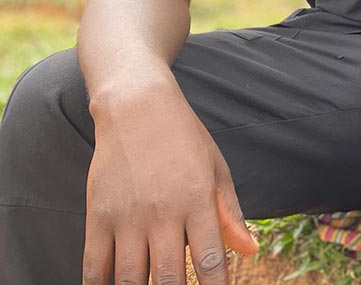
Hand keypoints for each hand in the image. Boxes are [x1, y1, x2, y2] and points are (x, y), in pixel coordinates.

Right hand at [81, 83, 257, 284]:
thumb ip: (230, 214)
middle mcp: (163, 213)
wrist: (138, 108)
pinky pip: (94, 267)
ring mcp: (127, 217)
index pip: (209, 259)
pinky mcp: (98, 216)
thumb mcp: (217, 169)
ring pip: (130, 279)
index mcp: (198, 200)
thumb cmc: (184, 139)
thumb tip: (251, 252)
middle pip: (168, 277)